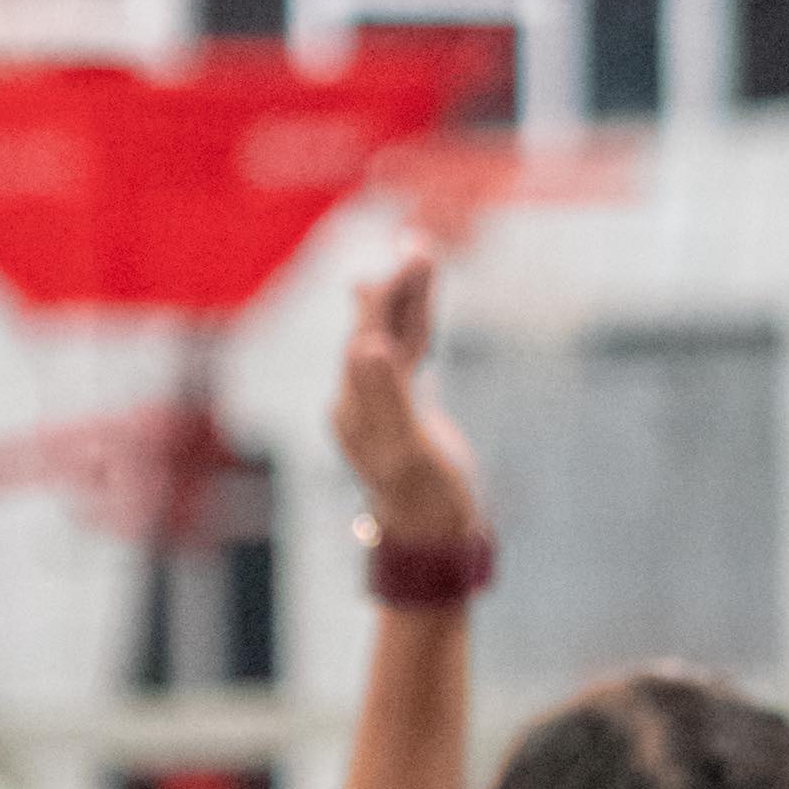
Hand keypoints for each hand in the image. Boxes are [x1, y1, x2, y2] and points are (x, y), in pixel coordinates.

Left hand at [329, 244, 488, 565]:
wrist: (433, 540)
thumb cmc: (424, 502)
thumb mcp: (407, 451)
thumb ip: (388, 398)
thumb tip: (368, 346)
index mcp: (354, 406)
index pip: (367, 335)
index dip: (391, 296)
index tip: (416, 261)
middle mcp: (360, 400)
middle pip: (374, 329)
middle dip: (397, 289)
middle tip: (419, 248)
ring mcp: (382, 405)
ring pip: (393, 339)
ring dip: (407, 302)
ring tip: (418, 261)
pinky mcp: (405, 412)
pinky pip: (410, 359)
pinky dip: (418, 328)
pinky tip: (419, 314)